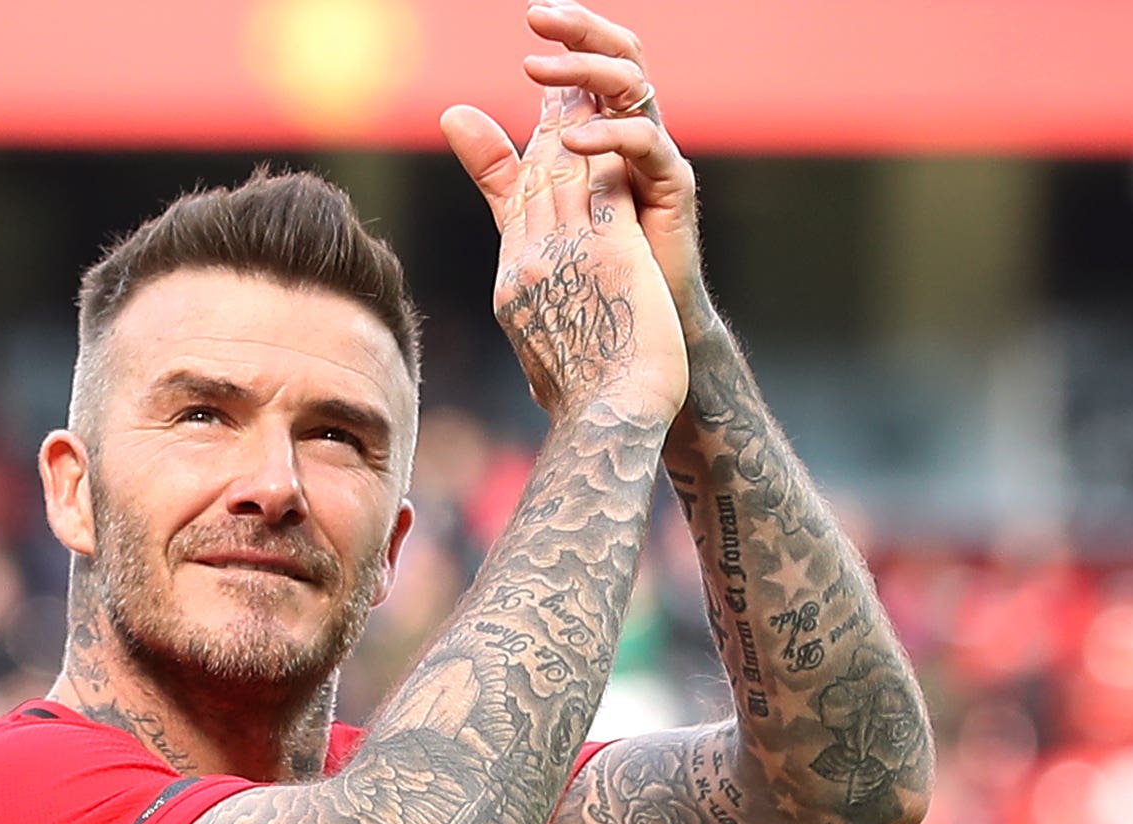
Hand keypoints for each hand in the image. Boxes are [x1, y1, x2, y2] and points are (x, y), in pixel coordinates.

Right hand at [442, 84, 687, 421]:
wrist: (604, 424)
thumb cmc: (584, 410)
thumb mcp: (543, 370)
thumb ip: (536, 343)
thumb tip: (532, 365)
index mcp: (512, 290)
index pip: (515, 212)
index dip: (525, 165)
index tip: (538, 138)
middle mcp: (529, 263)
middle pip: (535, 181)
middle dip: (549, 132)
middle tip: (560, 89)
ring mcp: (565, 253)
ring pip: (566, 171)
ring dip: (577, 127)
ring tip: (587, 91)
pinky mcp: (608, 250)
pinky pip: (604, 182)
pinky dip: (609, 149)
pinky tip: (620, 121)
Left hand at [521, 1, 715, 339]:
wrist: (629, 331)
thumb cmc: (588, 273)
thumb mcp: (529, 211)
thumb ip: (497, 165)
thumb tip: (452, 114)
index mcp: (603, 130)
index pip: (586, 64)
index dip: (565, 35)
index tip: (532, 13)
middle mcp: (632, 133)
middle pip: (617, 58)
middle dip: (580, 32)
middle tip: (538, 16)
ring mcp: (655, 157)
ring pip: (634, 87)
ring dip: (585, 71)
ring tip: (537, 70)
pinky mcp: (672, 187)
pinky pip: (647, 145)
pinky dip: (609, 135)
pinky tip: (571, 139)